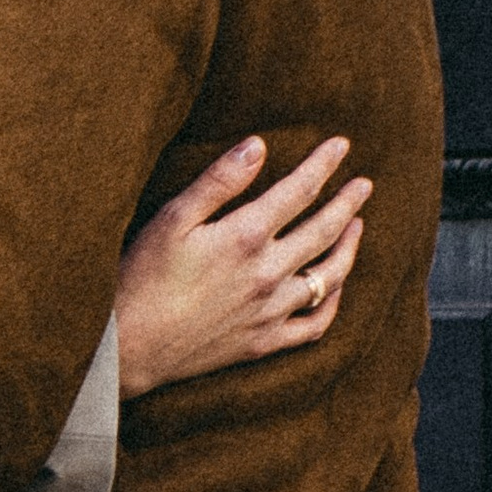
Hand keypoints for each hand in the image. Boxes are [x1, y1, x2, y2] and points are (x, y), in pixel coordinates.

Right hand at [115, 135, 372, 395]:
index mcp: (246, 236)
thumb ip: (219, 180)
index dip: (323, 165)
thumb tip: (258, 145)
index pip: (299, 191)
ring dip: (349, 248)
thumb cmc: (142, 277)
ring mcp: (270, 311)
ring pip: (329, 277)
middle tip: (364, 184)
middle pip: (323, 230)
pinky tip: (335, 287)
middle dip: (347, 203)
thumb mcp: (172, 218)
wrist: (128, 346)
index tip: (341, 146)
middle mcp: (268, 273)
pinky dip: (333, 303)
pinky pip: (315, 325)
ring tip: (357, 227)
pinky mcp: (264, 342)